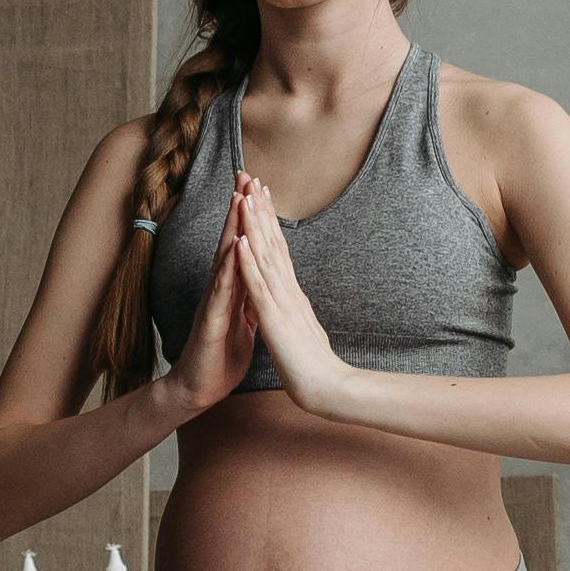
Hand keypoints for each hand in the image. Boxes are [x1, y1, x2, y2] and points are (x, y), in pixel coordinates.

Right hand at [162, 182, 264, 416]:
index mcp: (232, 289)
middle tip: (246, 174)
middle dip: (239, 208)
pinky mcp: (211, 320)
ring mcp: (213, 302)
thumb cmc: (219, 356)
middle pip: (230, 241)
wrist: (198, 389)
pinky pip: (220, 291)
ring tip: (239, 198)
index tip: (260, 187)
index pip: (243, 245)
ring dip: (231, 228)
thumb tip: (259, 283)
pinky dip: (228, 268)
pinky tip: (233, 248)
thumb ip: (248, 300)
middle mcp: (219, 289)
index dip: (251, 217)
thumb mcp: (243, 323)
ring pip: (224, 258)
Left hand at [228, 173, 356, 418]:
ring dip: (254, 227)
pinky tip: (240, 242)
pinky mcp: (276, 319)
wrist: (329, 390)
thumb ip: (299, 313)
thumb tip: (298, 302)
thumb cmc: (316, 367)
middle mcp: (289, 292)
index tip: (263, 198)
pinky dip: (248, 264)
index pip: (280, 252)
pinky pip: (259, 288)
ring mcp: (283, 303)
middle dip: (262, 212)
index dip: (270, 224)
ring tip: (245, 197)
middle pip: (274, 245)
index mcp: (292, 295)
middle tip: (254, 180)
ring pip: (265, 258)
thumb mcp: (303, 331)